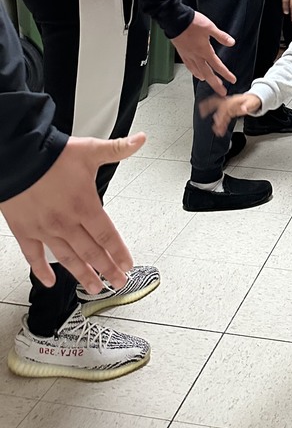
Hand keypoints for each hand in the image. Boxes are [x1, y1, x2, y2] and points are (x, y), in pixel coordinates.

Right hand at [0, 133, 145, 292]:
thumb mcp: (89, 149)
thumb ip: (117, 148)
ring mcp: (45, 229)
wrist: (16, 157)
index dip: (118, 252)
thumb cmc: (50, 155)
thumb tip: (140, 140)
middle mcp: (66, 221)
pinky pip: (34, 256)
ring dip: (82, 275)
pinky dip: (41, 271)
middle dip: (107, 269)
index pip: (107, 235)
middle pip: (91, 252)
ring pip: (67, 259)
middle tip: (118, 282)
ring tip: (94, 287)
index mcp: (84, 204)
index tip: (127, 264)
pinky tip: (50, 281)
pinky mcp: (25, 231)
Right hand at [172, 12, 235, 95]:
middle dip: (216, 83)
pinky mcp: (182, 53)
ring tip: (210, 82)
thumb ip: (221, 36)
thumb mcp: (210, 27)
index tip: (232, 80)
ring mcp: (188, 55)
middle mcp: (196, 56)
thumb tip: (231, 42)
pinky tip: (196, 73)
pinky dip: (194, 72)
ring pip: (197, 71)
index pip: (217, 65)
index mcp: (204, 50)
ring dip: (205, 78)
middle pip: (207, 73)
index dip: (226, 74)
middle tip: (222, 91)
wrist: (175, 20)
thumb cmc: (191, 23)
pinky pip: (189, 66)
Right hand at [199, 92, 261, 137]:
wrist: (255, 98)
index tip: (218, 119)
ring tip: (215, 130)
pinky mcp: (230, 111)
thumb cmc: (253, 100)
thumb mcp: (253, 103)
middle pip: (216, 104)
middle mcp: (229, 103)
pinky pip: (224, 117)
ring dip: (217, 121)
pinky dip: (221, 124)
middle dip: (208, 107)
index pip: (225, 106)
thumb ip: (247, 106)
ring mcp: (229, 107)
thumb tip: (244, 109)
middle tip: (202, 113)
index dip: (221, 113)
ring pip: (220, 113)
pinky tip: (219, 129)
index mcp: (233, 100)